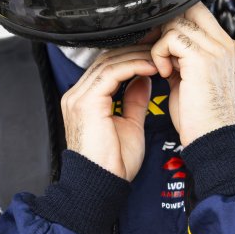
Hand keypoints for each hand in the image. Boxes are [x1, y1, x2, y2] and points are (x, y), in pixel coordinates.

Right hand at [60, 46, 157, 180]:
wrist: (102, 186)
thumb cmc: (114, 165)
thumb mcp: (130, 125)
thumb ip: (134, 100)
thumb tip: (144, 79)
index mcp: (84, 100)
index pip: (106, 66)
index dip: (130, 56)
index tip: (154, 54)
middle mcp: (76, 95)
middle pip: (106, 59)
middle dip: (134, 50)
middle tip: (158, 47)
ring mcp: (78, 97)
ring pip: (108, 62)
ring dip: (136, 56)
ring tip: (158, 56)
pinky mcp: (86, 102)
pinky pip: (111, 74)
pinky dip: (132, 66)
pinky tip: (150, 66)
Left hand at [150, 2, 234, 145]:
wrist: (211, 137)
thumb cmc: (200, 115)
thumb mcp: (191, 77)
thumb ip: (182, 55)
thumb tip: (164, 39)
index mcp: (225, 48)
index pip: (198, 12)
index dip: (175, 19)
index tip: (159, 39)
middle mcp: (224, 45)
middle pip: (188, 10)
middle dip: (165, 27)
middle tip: (155, 48)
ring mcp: (215, 50)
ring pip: (176, 23)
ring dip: (160, 45)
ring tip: (164, 67)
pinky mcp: (201, 58)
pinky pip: (170, 38)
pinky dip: (159, 54)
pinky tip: (165, 73)